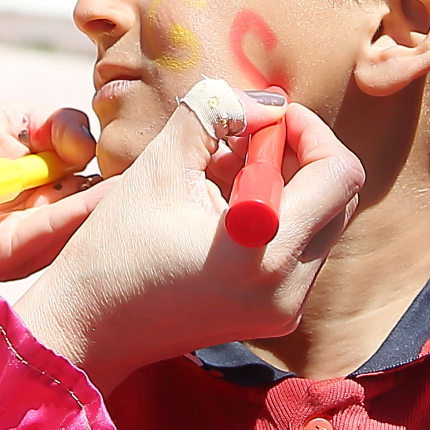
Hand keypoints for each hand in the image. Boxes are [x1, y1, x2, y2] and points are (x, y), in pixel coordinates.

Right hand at [11, 89, 364, 390]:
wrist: (90, 328)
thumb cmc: (115, 249)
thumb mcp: (159, 165)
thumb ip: (214, 115)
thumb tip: (262, 101)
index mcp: (263, 253)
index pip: (339, 175)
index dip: (310, 131)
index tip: (266, 117)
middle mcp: (289, 288)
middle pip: (339, 197)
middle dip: (299, 155)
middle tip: (244, 140)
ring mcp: (286, 308)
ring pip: (323, 221)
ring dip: (286, 184)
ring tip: (223, 173)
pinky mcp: (277, 315)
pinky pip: (302, 248)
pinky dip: (277, 215)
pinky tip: (223, 206)